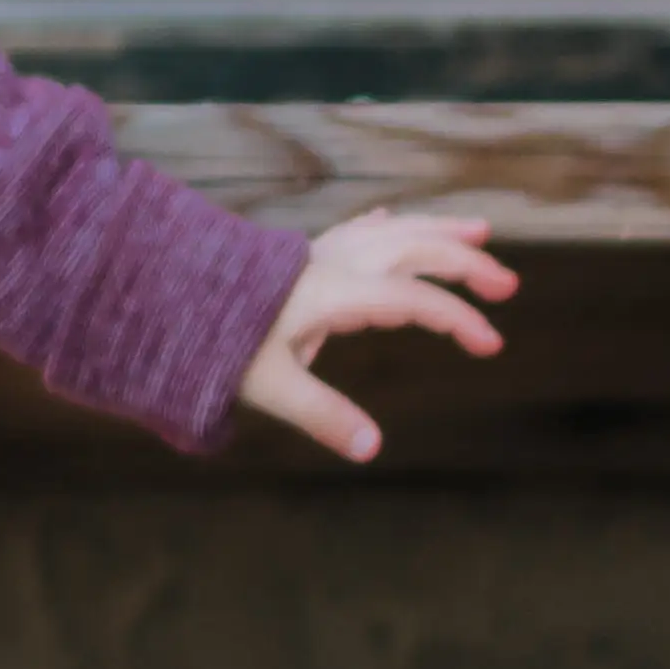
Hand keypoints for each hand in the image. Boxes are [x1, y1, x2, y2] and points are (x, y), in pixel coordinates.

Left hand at [238, 213, 515, 463]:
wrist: (162, 298)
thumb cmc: (212, 342)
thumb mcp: (267, 385)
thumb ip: (322, 415)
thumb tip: (371, 449)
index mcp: (332, 293)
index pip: (411, 298)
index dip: (456, 318)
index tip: (491, 343)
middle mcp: (330, 266)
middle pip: (412, 250)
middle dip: (463, 262)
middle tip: (507, 285)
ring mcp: (314, 256)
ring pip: (388, 231)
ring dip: (435, 230)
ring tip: (479, 228)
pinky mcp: (296, 258)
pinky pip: (351, 230)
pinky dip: (382, 225)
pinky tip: (388, 219)